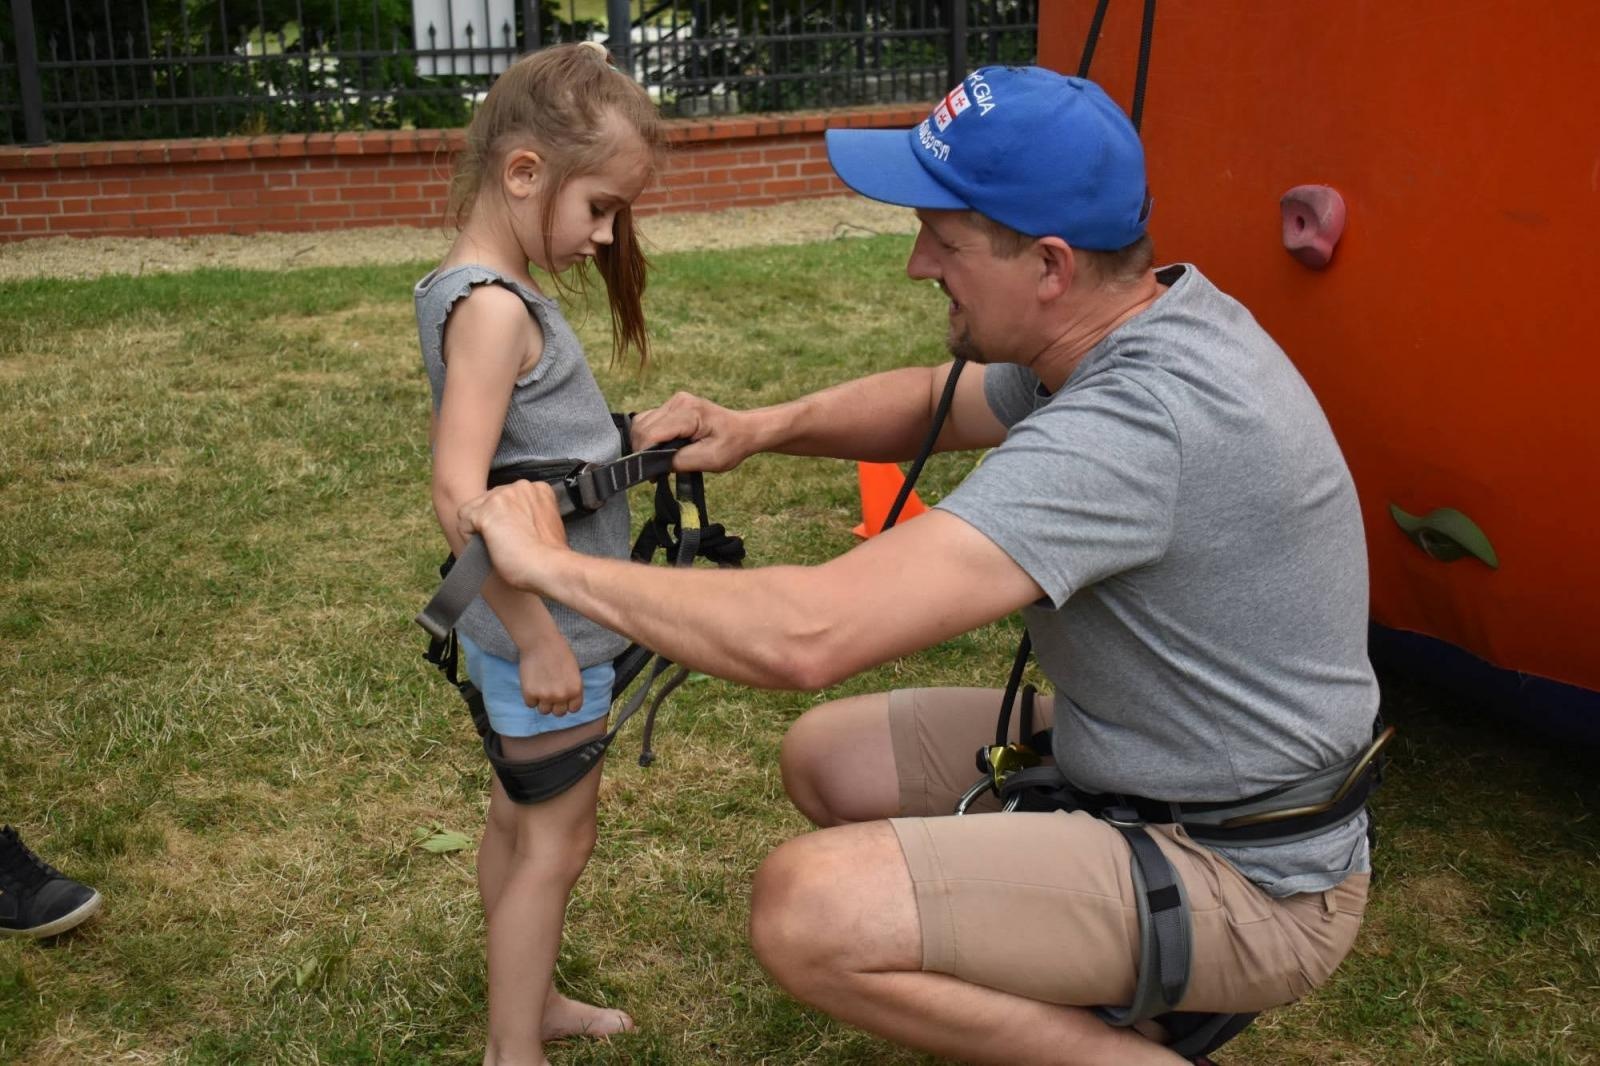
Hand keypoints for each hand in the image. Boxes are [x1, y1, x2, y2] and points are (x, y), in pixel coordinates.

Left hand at [457, 481, 569, 591]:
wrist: (549, 568)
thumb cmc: (550, 555)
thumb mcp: (546, 523)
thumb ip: (529, 514)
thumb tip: (510, 520)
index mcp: (537, 489)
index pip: (505, 498)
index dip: (504, 519)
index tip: (515, 535)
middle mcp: (519, 486)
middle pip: (487, 502)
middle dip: (490, 523)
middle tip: (505, 544)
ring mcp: (501, 497)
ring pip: (473, 511)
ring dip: (480, 531)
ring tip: (499, 547)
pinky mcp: (486, 512)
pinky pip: (464, 524)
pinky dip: (470, 540)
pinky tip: (489, 549)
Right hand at [517, 637, 584, 714]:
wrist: (540, 642)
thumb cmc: (558, 652)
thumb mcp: (573, 672)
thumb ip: (571, 688)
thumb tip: (566, 702)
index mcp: (576, 690)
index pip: (573, 709)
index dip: (567, 703)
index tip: (563, 697)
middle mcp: (562, 696)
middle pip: (558, 713)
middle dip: (555, 704)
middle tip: (550, 691)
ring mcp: (545, 696)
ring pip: (544, 711)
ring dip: (542, 702)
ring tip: (540, 686)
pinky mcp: (530, 694)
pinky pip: (530, 704)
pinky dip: (530, 696)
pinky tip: (532, 683)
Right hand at [631, 391, 752, 472]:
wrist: (744, 430)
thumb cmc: (731, 445)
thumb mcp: (710, 460)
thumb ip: (681, 462)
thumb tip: (654, 465)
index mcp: (688, 413)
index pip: (651, 433)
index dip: (644, 455)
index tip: (651, 474)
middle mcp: (678, 402)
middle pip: (642, 427)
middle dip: (643, 451)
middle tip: (656, 471)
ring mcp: (674, 401)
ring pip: (641, 423)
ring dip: (644, 444)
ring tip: (659, 460)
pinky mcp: (672, 405)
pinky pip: (648, 420)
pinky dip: (649, 437)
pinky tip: (660, 449)